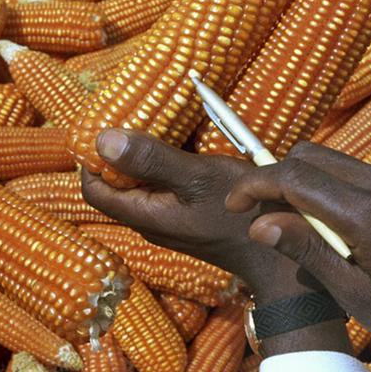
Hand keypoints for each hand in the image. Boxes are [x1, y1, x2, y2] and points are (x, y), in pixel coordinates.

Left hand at [82, 129, 351, 355]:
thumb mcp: (196, 177)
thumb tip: (100, 139)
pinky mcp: (191, 218)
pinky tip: (183, 145)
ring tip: (155, 123)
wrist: (280, 255)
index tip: (102, 125)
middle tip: (129, 115)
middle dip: (118, 152)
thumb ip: (150, 159)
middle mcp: (151, 222)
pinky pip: (167, 189)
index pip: (94, 190)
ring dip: (145, 157)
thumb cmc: (239, 214)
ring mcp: (172, 221)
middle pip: (118, 186)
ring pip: (143, 185)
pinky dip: (167, 165)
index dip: (90, 159)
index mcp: (143, 216)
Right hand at [226, 141, 370, 371]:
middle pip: (308, 155)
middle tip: (266, 217)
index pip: (293, 175)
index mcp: (367, 213)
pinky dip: (337, 188)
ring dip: (308, 184)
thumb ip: (307, 253)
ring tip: (310, 231)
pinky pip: (359, 170)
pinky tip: (347, 228)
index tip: (234, 204)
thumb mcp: (358, 296)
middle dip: (277, 178)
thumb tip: (259, 225)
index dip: (254, 184)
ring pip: (333, 159)